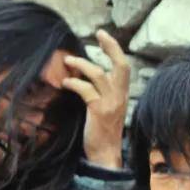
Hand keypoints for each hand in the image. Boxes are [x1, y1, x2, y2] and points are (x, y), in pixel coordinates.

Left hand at [62, 29, 130, 169]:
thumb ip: (102, 93)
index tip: (103, 35)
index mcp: (122, 94)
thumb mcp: (108, 109)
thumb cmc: (103, 133)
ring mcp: (110, 103)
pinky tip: (65, 83)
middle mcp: (120, 96)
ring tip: (68, 61)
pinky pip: (86, 90)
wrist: (105, 155)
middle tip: (98, 34)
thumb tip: (85, 77)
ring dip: (81, 64)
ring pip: (99, 74)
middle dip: (110, 46)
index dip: (115, 48)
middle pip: (121, 64)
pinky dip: (74, 83)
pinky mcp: (99, 111)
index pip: (124, 66)